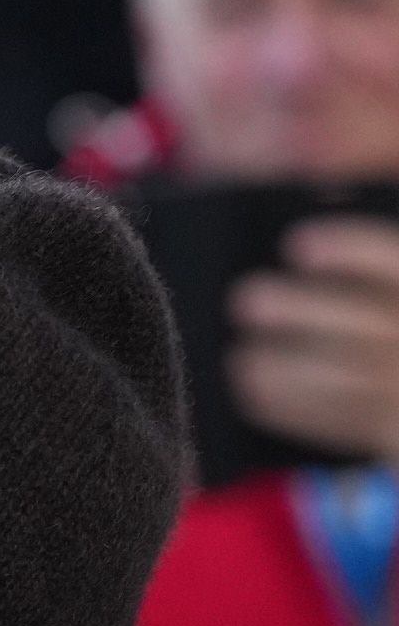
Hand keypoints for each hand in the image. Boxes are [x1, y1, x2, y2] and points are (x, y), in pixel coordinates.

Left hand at [231, 217, 398, 462]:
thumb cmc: (389, 331)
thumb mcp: (389, 292)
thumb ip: (369, 262)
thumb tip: (317, 201)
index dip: (354, 250)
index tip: (294, 242)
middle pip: (380, 324)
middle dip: (309, 312)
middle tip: (246, 298)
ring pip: (360, 382)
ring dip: (292, 369)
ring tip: (242, 357)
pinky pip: (348, 424)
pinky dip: (297, 408)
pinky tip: (252, 391)